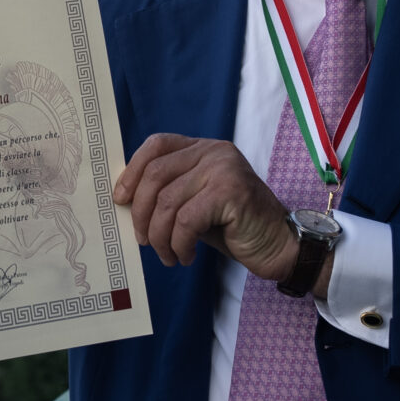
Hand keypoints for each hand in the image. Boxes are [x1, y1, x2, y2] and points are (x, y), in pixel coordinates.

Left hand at [113, 133, 301, 284]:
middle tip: (143, 240)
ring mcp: (223, 169)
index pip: (156, 145)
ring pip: (168, 202)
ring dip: (160, 237)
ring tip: (168, 255)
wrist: (279, 246)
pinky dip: (179, 244)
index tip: (120, 200)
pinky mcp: (230, 192)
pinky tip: (185, 256)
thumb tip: (125, 199)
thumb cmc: (233, 227)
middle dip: (142, 212)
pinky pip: (186, 221)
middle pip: (156, 174)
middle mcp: (213, 152)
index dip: (132, 170)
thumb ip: (167, 192)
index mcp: (203, 148)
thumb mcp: (195, 202)